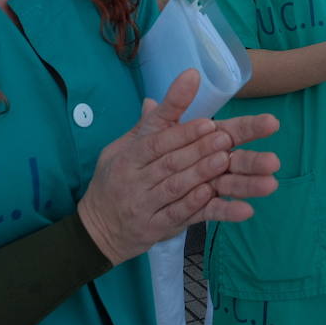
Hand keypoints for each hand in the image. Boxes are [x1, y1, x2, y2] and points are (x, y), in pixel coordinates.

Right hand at [77, 69, 280, 266]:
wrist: (98, 228)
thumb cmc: (116, 179)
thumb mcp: (124, 147)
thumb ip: (148, 124)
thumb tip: (158, 96)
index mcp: (129, 156)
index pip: (156, 142)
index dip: (182, 133)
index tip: (209, 123)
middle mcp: (135, 180)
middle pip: (170, 163)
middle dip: (200, 150)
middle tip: (227, 139)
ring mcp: (144, 205)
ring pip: (176, 188)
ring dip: (202, 174)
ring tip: (225, 161)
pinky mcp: (154, 228)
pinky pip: (176, 215)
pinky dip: (195, 205)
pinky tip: (212, 196)